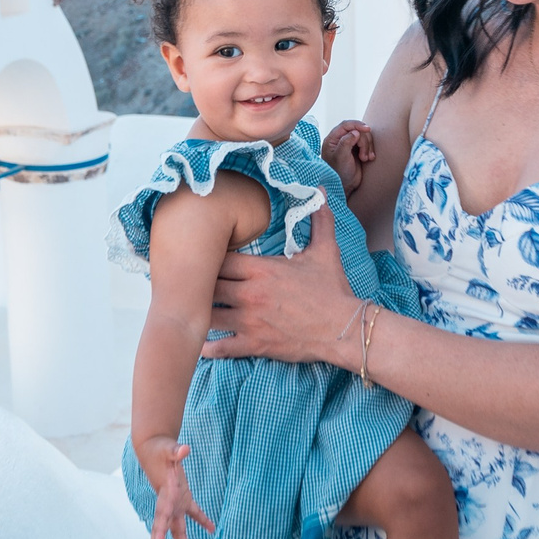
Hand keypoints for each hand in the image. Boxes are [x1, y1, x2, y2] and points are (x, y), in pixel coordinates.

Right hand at [142, 440, 216, 538]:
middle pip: (164, 531)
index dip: (158, 534)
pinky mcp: (183, 497)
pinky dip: (202, 520)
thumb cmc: (159, 448)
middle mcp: (167, 504)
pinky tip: (211, 529)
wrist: (153, 446)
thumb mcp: (167, 448)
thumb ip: (176, 451)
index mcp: (164, 496)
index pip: (160, 519)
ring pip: (178, 530)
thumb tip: (184, 449)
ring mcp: (175, 503)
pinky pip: (193, 513)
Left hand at [203, 208, 360, 367]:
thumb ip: (319, 220)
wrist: (344, 328)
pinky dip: (208, 347)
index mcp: (262, 269)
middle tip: (195, 285)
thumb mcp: (326, 251)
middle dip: (201, 285)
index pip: (220, 259)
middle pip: (208, 286)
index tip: (207, 260)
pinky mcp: (254, 344)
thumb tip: (320, 191)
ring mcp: (250, 321)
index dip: (210, 259)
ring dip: (201, 313)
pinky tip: (201, 344)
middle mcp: (250, 294)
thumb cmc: (332, 290)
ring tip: (194, 311)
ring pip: (209, 316)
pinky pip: (221, 348)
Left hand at [321, 119, 377, 199]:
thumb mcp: (341, 157)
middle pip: (357, 130)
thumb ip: (346, 142)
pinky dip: (370, 149)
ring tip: (366, 159)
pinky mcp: (357, 150)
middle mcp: (340, 139)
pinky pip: (367, 143)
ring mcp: (349, 144)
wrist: (345, 186)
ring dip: (367, 147)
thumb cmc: (339, 173)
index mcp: (332, 139)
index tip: (367, 129)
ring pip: (364, 136)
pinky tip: (369, 158)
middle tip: (363, 156)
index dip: (357, 125)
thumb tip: (355, 132)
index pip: (346, 125)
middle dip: (363, 142)